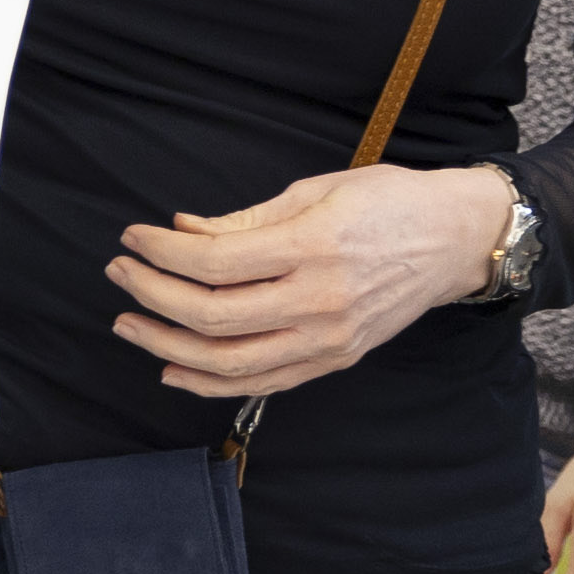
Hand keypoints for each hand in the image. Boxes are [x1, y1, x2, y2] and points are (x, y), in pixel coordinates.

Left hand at [108, 161, 517, 400]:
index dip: (161, 252)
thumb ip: (244, 219)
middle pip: (213, 315)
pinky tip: (174, 367)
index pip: (215, 262)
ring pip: (231, 362)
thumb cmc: (388, 202)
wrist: (454, 240)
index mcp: (314, 247)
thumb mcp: (316, 190)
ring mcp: (329, 339)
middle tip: (119, 272)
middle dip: (152, 295)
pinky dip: (211, 382)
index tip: (133, 237)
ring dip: (168, 346)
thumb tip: (181, 231)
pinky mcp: (334, 360)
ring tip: (130, 325)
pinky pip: (262, 382)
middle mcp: (320, 301)